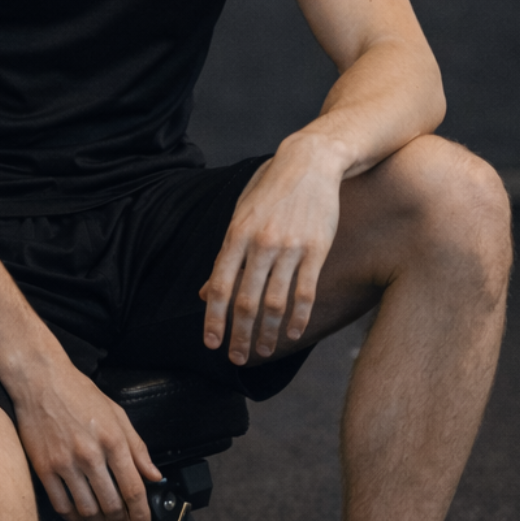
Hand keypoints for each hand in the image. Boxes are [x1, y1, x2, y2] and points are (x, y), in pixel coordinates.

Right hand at [11, 356, 161, 520]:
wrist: (41, 380)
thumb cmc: (79, 393)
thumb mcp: (116, 412)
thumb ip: (137, 446)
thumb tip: (154, 475)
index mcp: (112, 439)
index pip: (133, 488)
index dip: (142, 514)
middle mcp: (90, 454)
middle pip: (112, 504)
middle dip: (121, 520)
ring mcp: (65, 463)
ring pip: (87, 510)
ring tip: (103, 520)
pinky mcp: (44, 468)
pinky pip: (62, 505)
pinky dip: (74, 517)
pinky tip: (80, 513)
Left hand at [199, 138, 342, 363]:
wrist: (309, 162)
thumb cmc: (270, 189)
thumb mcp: (240, 214)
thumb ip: (225, 254)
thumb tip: (204, 291)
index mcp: (236, 234)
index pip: (219, 285)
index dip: (213, 318)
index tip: (211, 343)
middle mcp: (260, 243)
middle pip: (245, 301)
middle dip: (239, 335)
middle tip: (236, 358)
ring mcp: (289, 247)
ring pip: (275, 302)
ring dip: (267, 334)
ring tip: (263, 351)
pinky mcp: (315, 250)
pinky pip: (304, 292)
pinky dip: (297, 317)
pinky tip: (291, 333)